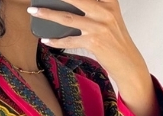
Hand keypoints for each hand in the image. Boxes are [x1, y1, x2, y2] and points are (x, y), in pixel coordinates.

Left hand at [26, 0, 162, 115]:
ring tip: (34, 10)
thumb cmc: (116, 41)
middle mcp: (105, 11)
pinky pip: (69, 40)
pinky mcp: (93, 42)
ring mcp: (99, 26)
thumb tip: (68, 6)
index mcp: (109, 1)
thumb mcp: (109, 18)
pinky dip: (56, 41)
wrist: (128, 63)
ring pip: (67, 17)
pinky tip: (46, 39)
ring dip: (47, 13)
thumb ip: (94, 8)